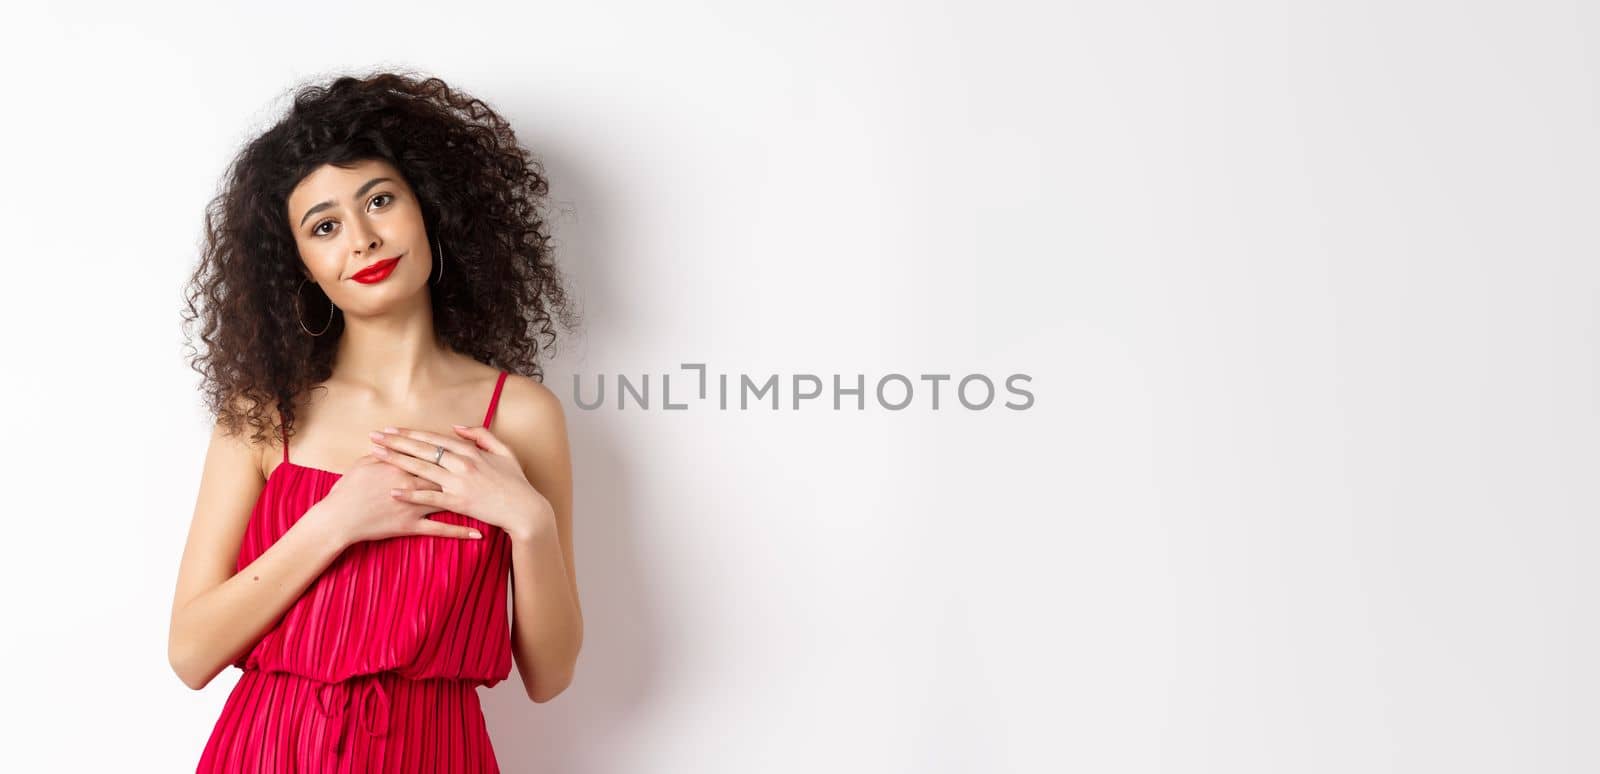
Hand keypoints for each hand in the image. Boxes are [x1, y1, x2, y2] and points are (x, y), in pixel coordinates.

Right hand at [316, 454, 484, 545]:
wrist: (337, 519)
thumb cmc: (347, 490)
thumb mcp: (363, 465)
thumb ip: (382, 453)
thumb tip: (392, 442)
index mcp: (401, 466)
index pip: (430, 454)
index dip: (448, 451)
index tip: (468, 448)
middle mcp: (411, 484)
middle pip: (445, 474)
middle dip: (467, 472)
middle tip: (488, 471)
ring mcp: (413, 506)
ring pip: (448, 500)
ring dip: (472, 501)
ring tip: (493, 501)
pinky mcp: (411, 525)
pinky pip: (440, 529)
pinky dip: (460, 531)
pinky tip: (478, 532)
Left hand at [368, 424, 553, 542]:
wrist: (525, 510)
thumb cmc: (516, 482)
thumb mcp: (505, 451)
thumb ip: (481, 435)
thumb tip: (457, 426)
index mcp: (471, 451)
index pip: (434, 438)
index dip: (411, 434)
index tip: (392, 430)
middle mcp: (462, 464)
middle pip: (422, 450)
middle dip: (396, 443)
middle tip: (374, 437)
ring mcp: (459, 483)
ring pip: (421, 469)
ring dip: (396, 461)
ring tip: (376, 456)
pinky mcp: (458, 503)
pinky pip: (429, 497)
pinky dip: (411, 494)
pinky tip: (393, 491)